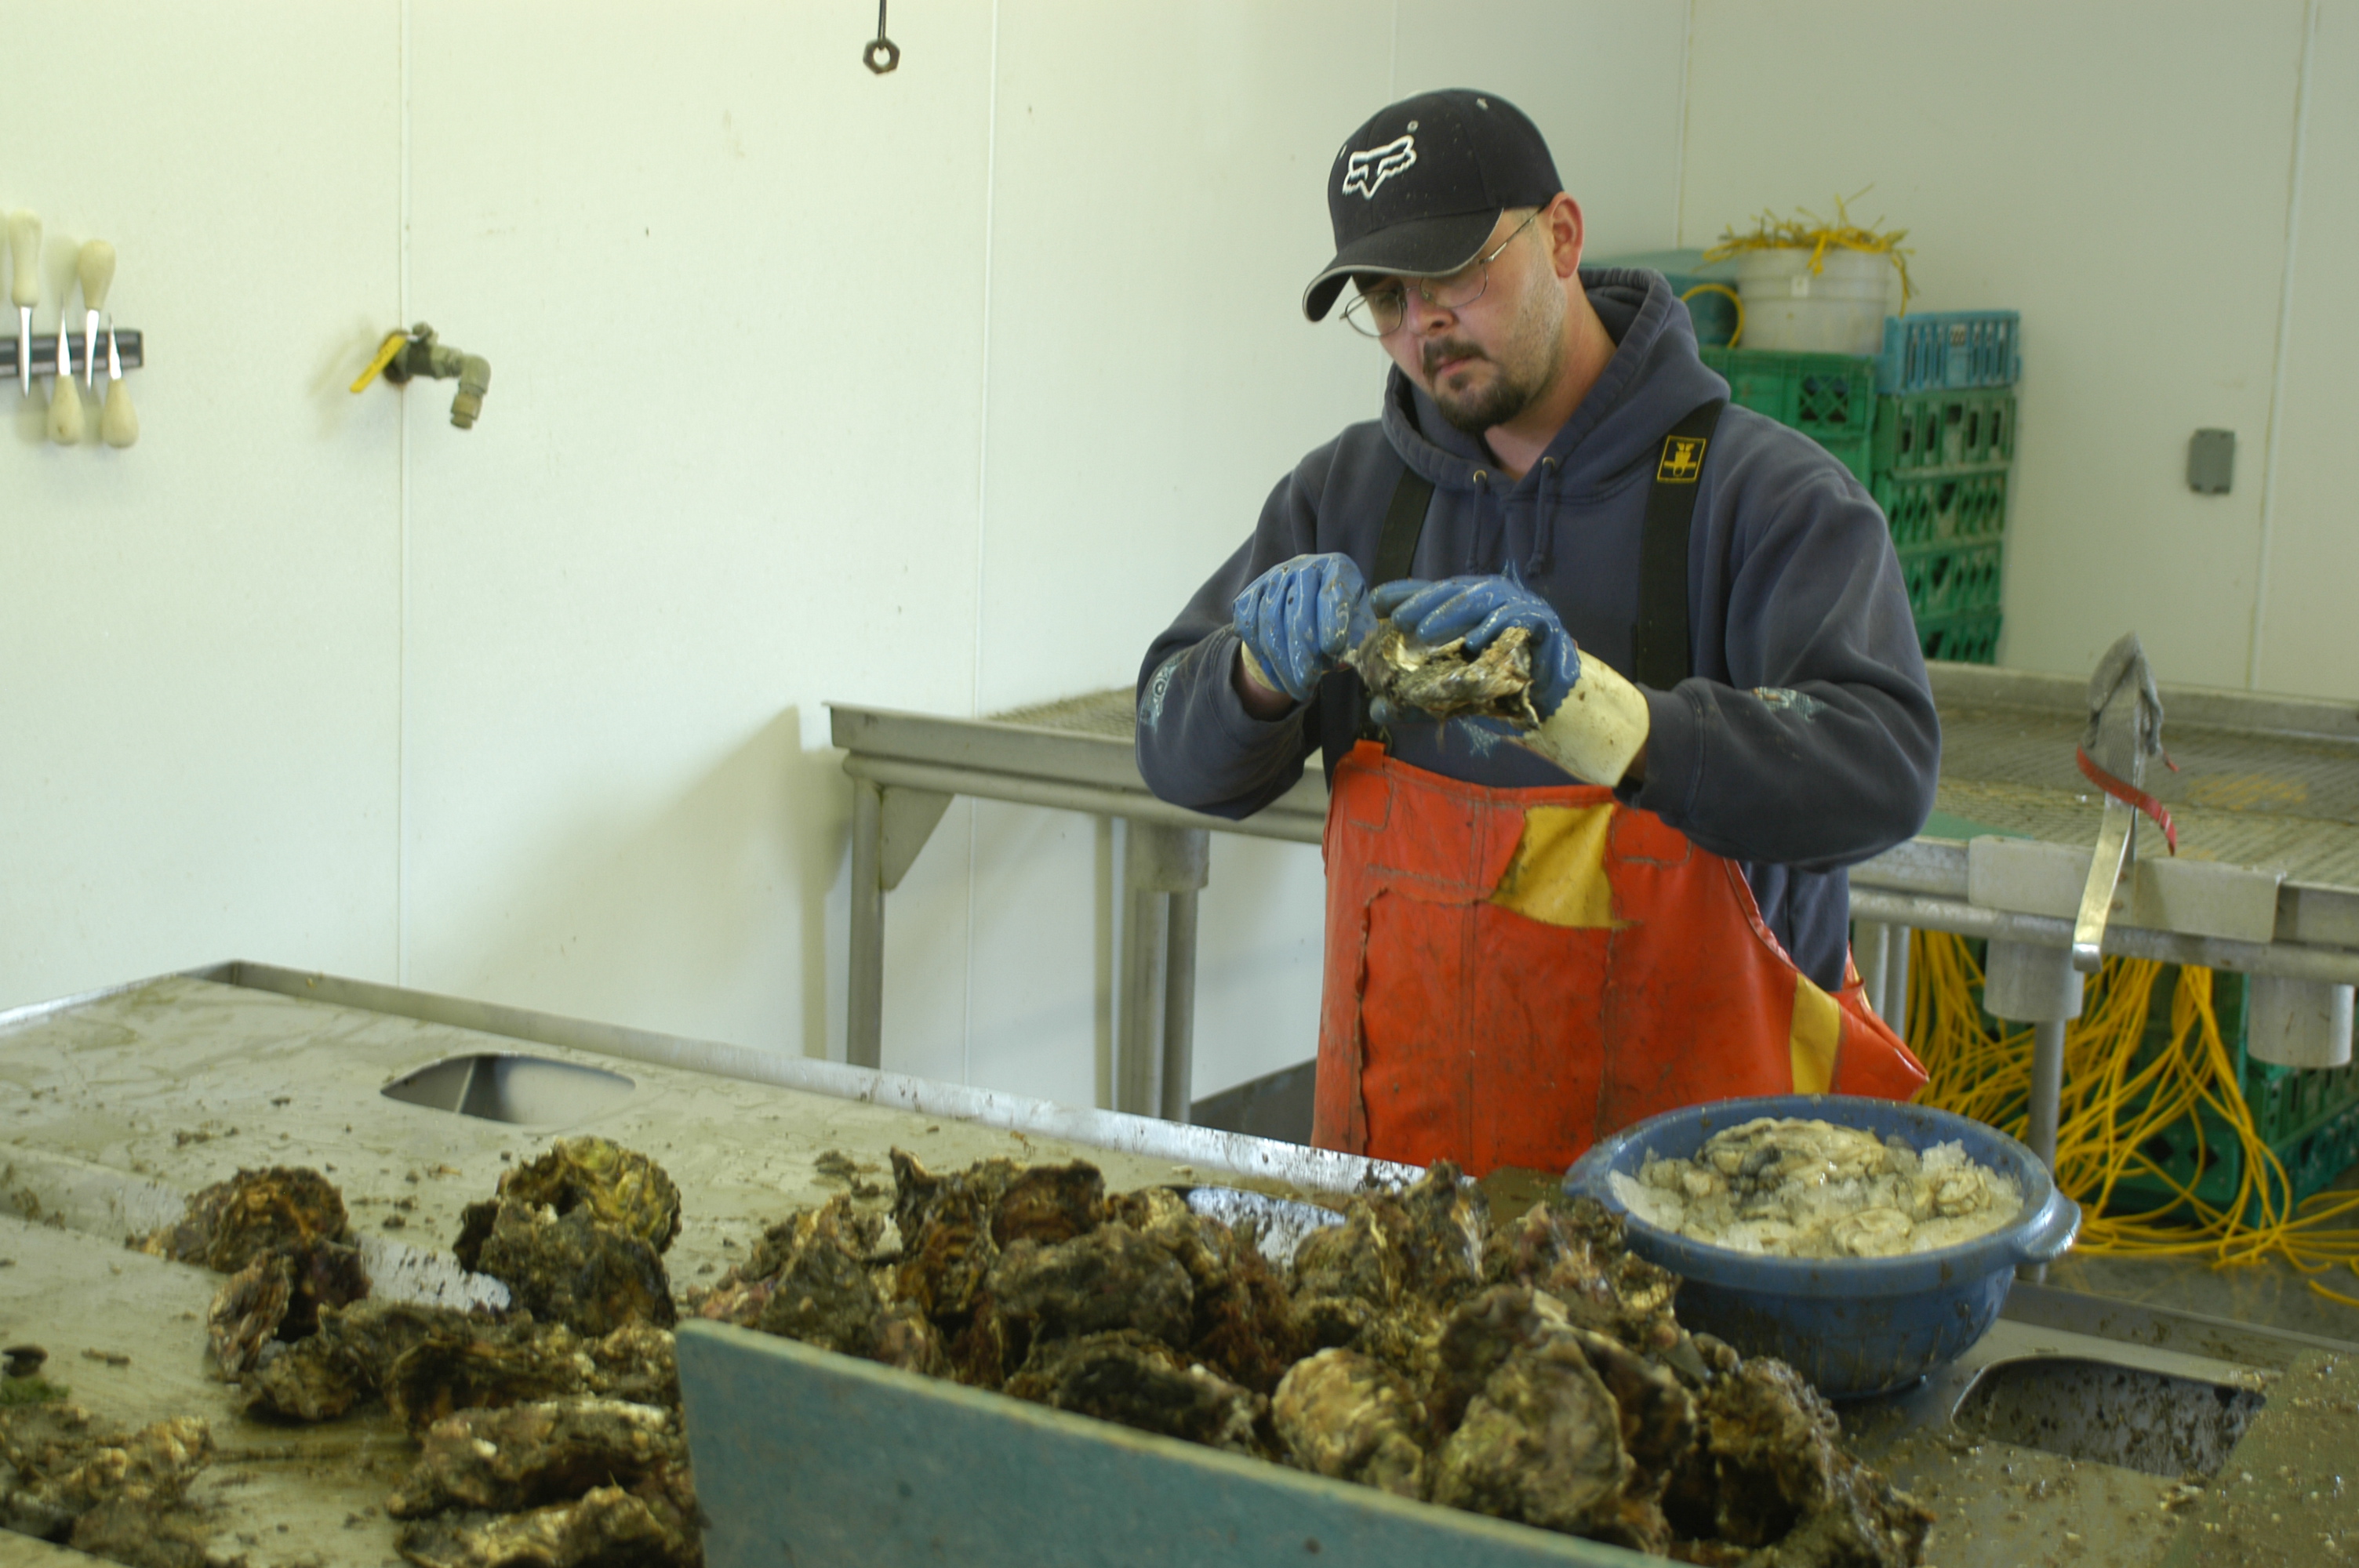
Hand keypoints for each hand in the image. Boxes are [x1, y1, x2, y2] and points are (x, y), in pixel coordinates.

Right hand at [1232, 554, 1370, 705]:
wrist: (1308, 601)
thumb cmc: (1340, 614)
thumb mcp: (1358, 621)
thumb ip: (1357, 637)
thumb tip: (1345, 659)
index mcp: (1337, 568)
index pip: (1333, 593)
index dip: (1332, 621)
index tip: (1333, 649)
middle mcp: (1303, 567)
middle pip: (1297, 613)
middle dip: (1302, 655)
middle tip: (1308, 683)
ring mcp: (1273, 579)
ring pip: (1270, 624)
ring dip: (1282, 663)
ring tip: (1297, 689)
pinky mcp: (1251, 593)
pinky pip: (1248, 626)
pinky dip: (1262, 657)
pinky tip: (1278, 678)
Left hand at [1370, 573, 1580, 717]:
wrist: (1550, 705)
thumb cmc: (1497, 690)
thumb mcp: (1450, 692)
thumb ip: (1418, 699)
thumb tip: (1376, 709)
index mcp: (1470, 608)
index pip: (1434, 593)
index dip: (1406, 593)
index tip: (1376, 603)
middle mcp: (1494, 600)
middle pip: (1455, 591)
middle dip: (1424, 603)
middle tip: (1399, 621)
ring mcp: (1520, 607)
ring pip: (1484, 597)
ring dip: (1453, 612)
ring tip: (1424, 631)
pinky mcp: (1544, 623)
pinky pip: (1520, 618)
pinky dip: (1496, 626)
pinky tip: (1475, 641)